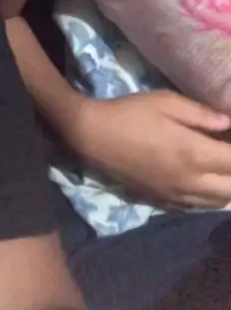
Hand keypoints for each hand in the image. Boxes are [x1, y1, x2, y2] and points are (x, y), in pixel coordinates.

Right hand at [66, 90, 230, 208]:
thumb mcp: (165, 102)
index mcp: (193, 154)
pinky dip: (209, 196)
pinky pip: (197, 207)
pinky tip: (202, 178)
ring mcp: (176, 195)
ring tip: (218, 163)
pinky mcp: (163, 201)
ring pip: (218, 202)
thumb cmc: (129, 113)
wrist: (92, 136)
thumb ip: (200, 114)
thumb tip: (228, 122)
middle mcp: (190, 181)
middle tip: (224, 148)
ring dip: (226, 185)